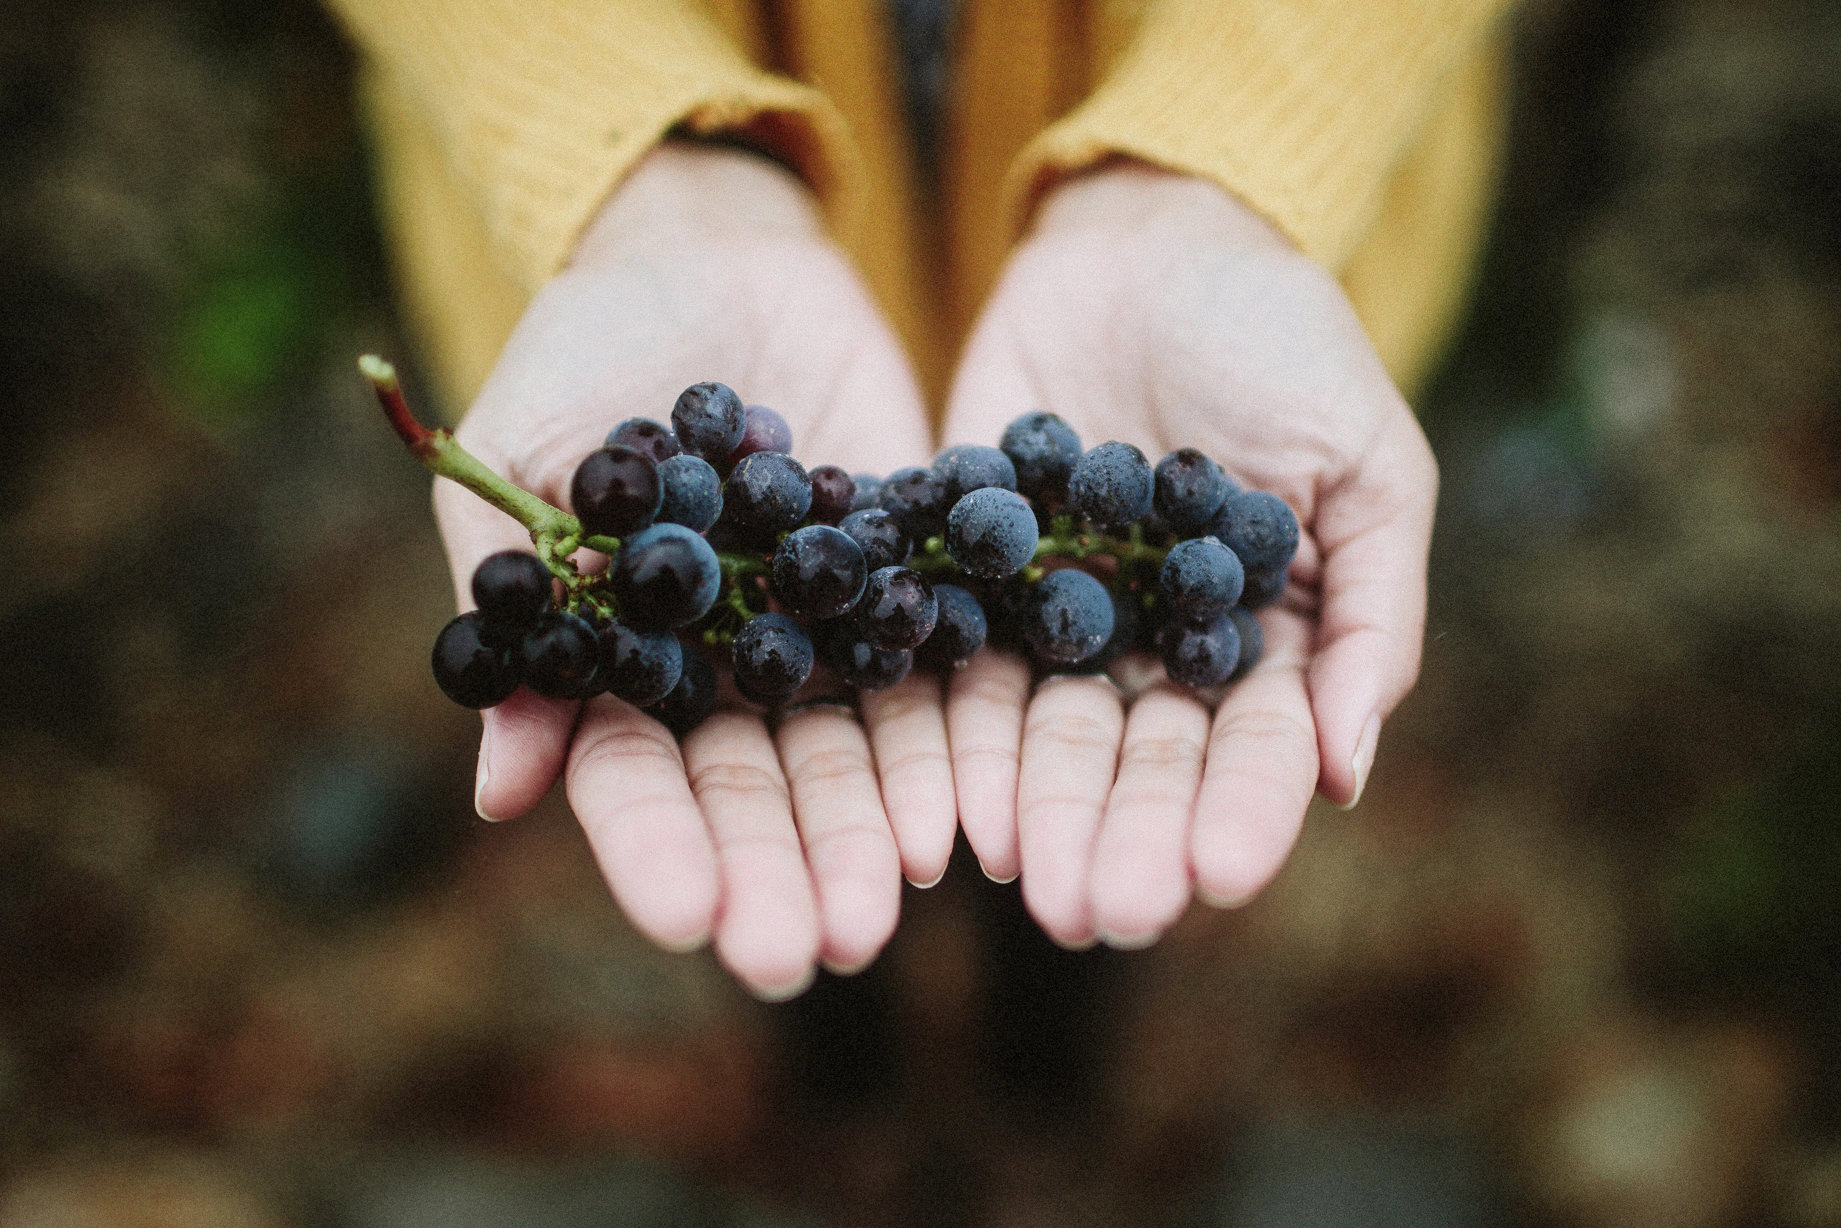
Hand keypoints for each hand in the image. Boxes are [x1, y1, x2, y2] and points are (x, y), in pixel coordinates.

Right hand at [436, 143, 953, 997]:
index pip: (633, 775)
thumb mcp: (526, 448)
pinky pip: (935, 675)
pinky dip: (947, 743)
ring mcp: (826, 637)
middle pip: (752, 792)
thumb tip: (497, 793)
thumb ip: (512, 603)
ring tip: (881, 914)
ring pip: (848, 759)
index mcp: (627, 663)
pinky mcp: (912, 586)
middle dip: (772, 873)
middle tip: (796, 954)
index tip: (686, 919)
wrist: (721, 255)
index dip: (655, 846)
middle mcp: (731, 674)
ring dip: (861, 840)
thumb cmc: (590, 342)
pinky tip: (965, 812)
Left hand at [941, 164, 1437, 947]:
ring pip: (1049, 737)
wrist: (1151, 241)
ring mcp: (1063, 620)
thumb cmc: (1283, 344)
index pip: (1254, 747)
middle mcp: (1158, 652)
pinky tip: (949, 797)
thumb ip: (1373, 613)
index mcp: (1266, 641)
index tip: (1219, 878)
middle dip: (1125, 838)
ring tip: (1028, 883)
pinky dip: (957, 731)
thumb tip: (1348, 772)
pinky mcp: (975, 577)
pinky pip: (962, 666)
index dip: (1239, 813)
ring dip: (1039, 813)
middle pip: (1141, 764)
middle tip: (1101, 913)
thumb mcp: (1368, 464)